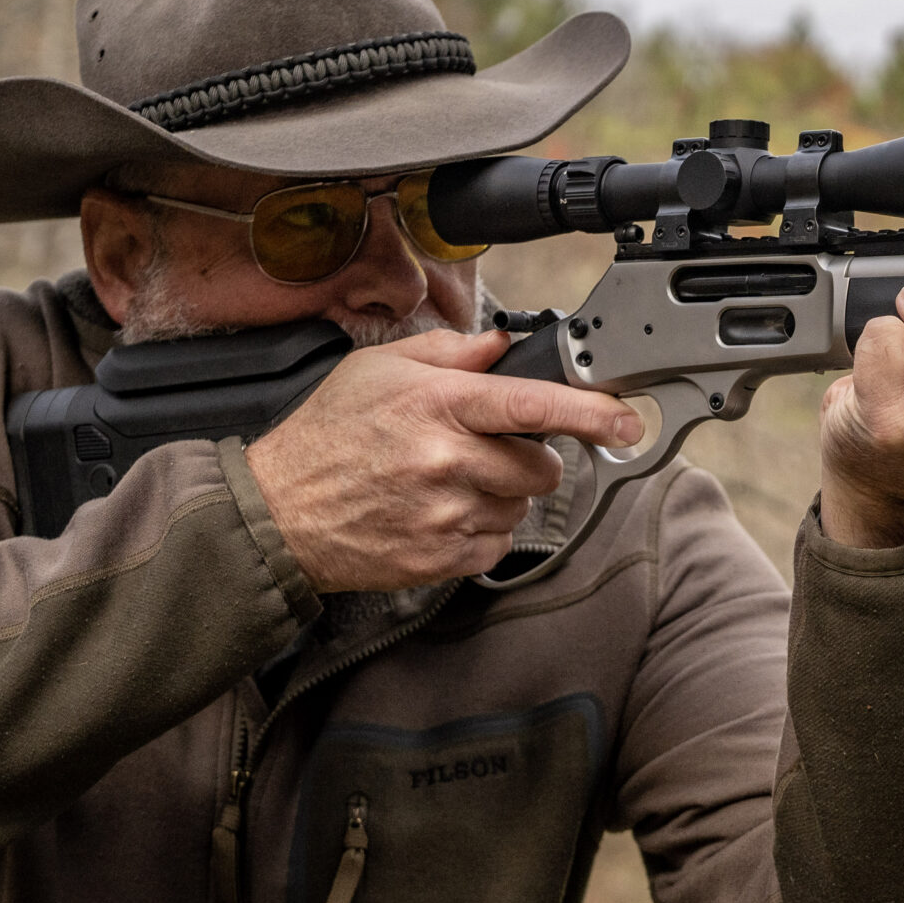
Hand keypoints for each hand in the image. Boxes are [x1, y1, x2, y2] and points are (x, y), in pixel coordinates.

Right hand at [245, 330, 645, 592]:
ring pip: (521, 506)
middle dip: (527, 457)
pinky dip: (481, 531)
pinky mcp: (441, 558)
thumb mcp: (377, 369)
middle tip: (484, 450)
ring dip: (501, 494)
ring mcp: (445, 514)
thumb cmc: (326, 436)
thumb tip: (500, 345)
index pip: (534, 404)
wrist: (276, 513)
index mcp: (438, 405)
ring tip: (449, 482)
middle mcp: (447, 460)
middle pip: (541, 466)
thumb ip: (449, 352)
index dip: (591, 412)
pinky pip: (497, 544)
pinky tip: (441, 513)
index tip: (627, 419)